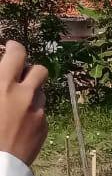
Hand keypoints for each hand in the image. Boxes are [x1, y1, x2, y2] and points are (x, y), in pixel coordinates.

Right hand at [0, 41, 48, 165]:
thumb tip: (4, 77)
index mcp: (3, 85)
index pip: (17, 54)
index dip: (15, 47)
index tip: (11, 47)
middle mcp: (24, 95)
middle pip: (39, 70)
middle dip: (30, 70)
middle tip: (19, 74)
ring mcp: (37, 112)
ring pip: (40, 93)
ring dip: (30, 93)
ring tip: (14, 104)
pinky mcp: (43, 127)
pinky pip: (41, 113)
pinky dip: (32, 113)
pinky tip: (17, 124)